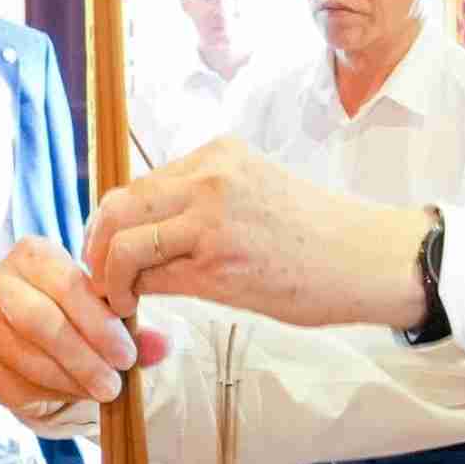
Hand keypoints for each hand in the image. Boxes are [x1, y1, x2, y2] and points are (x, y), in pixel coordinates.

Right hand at [0, 236, 173, 411]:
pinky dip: (54, 393)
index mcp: (32, 254)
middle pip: (41, 322)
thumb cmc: (79, 311)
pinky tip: (79, 395)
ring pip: (29, 357)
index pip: (66, 285)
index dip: (99, 324)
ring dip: (72, 380)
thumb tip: (161, 346)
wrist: (43, 336)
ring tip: (104, 391)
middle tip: (115, 381)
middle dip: (84, 356)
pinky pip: (19, 383)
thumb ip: (134, 326)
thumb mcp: (108, 309)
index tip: (127, 354)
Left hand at [82, 138, 430, 329]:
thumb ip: (204, 201)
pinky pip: (150, 276)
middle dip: (95, 245)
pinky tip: (138, 310)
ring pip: (122, 241)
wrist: (368, 258)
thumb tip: (149, 236)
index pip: (139, 183)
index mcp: (218, 153)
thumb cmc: (318, 237)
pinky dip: (132, 295)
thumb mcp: (255, 195)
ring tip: (117, 300)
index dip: (114, 222)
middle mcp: (208, 175)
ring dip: (107, 276)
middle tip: (99, 279)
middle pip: (117, 204)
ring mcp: (210, 215)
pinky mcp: (216, 260)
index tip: (111, 253)